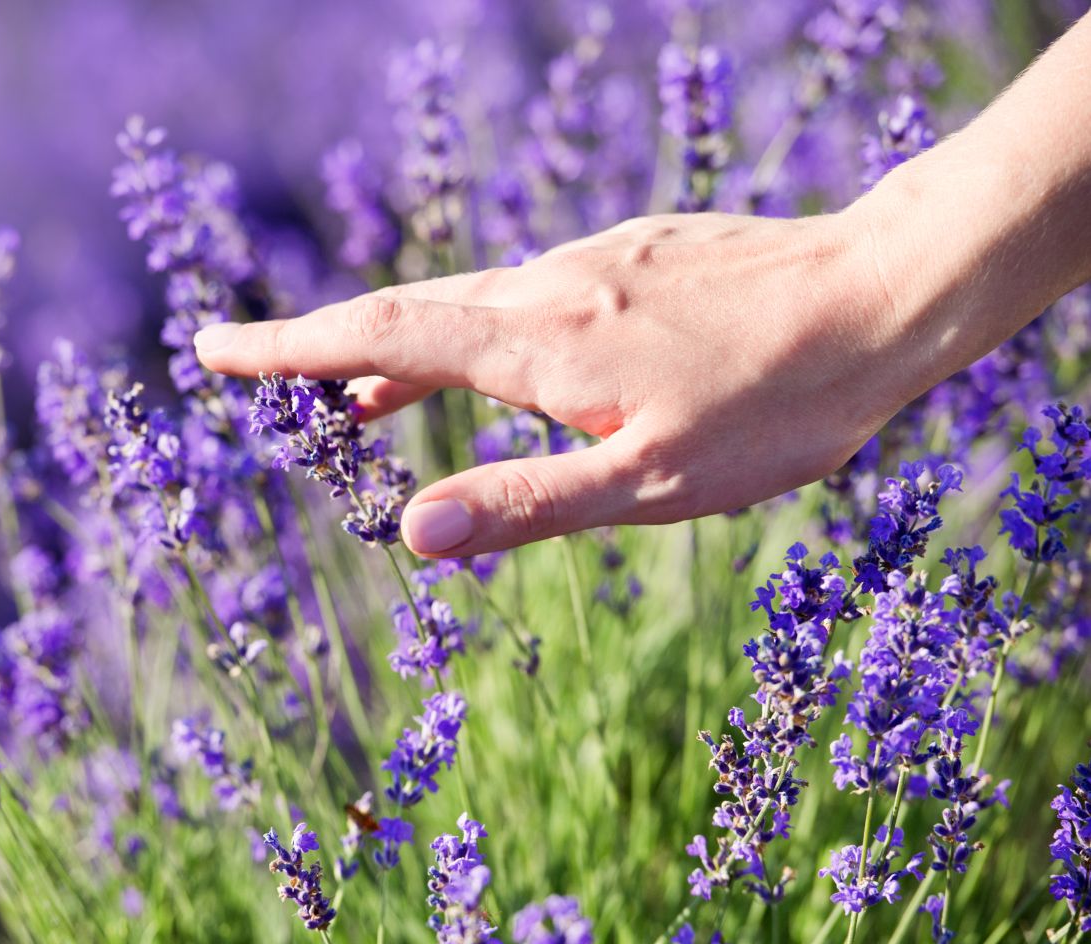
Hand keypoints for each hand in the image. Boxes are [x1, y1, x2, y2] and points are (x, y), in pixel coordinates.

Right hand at [196, 210, 932, 557]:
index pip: (381, 336)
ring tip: (367, 397)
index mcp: (540, 345)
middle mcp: (552, 287)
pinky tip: (507, 362)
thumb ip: (522, 507)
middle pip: (411, 311)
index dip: (290, 346)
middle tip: (266, 370)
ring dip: (410, 347)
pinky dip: (484, 330)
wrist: (885, 295)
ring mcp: (596, 263)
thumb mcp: (651, 487)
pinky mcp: (636, 255)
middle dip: (327, 344)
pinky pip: (533, 293)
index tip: (214, 345)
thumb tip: (407, 532)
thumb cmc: (776, 406)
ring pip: (475, 304)